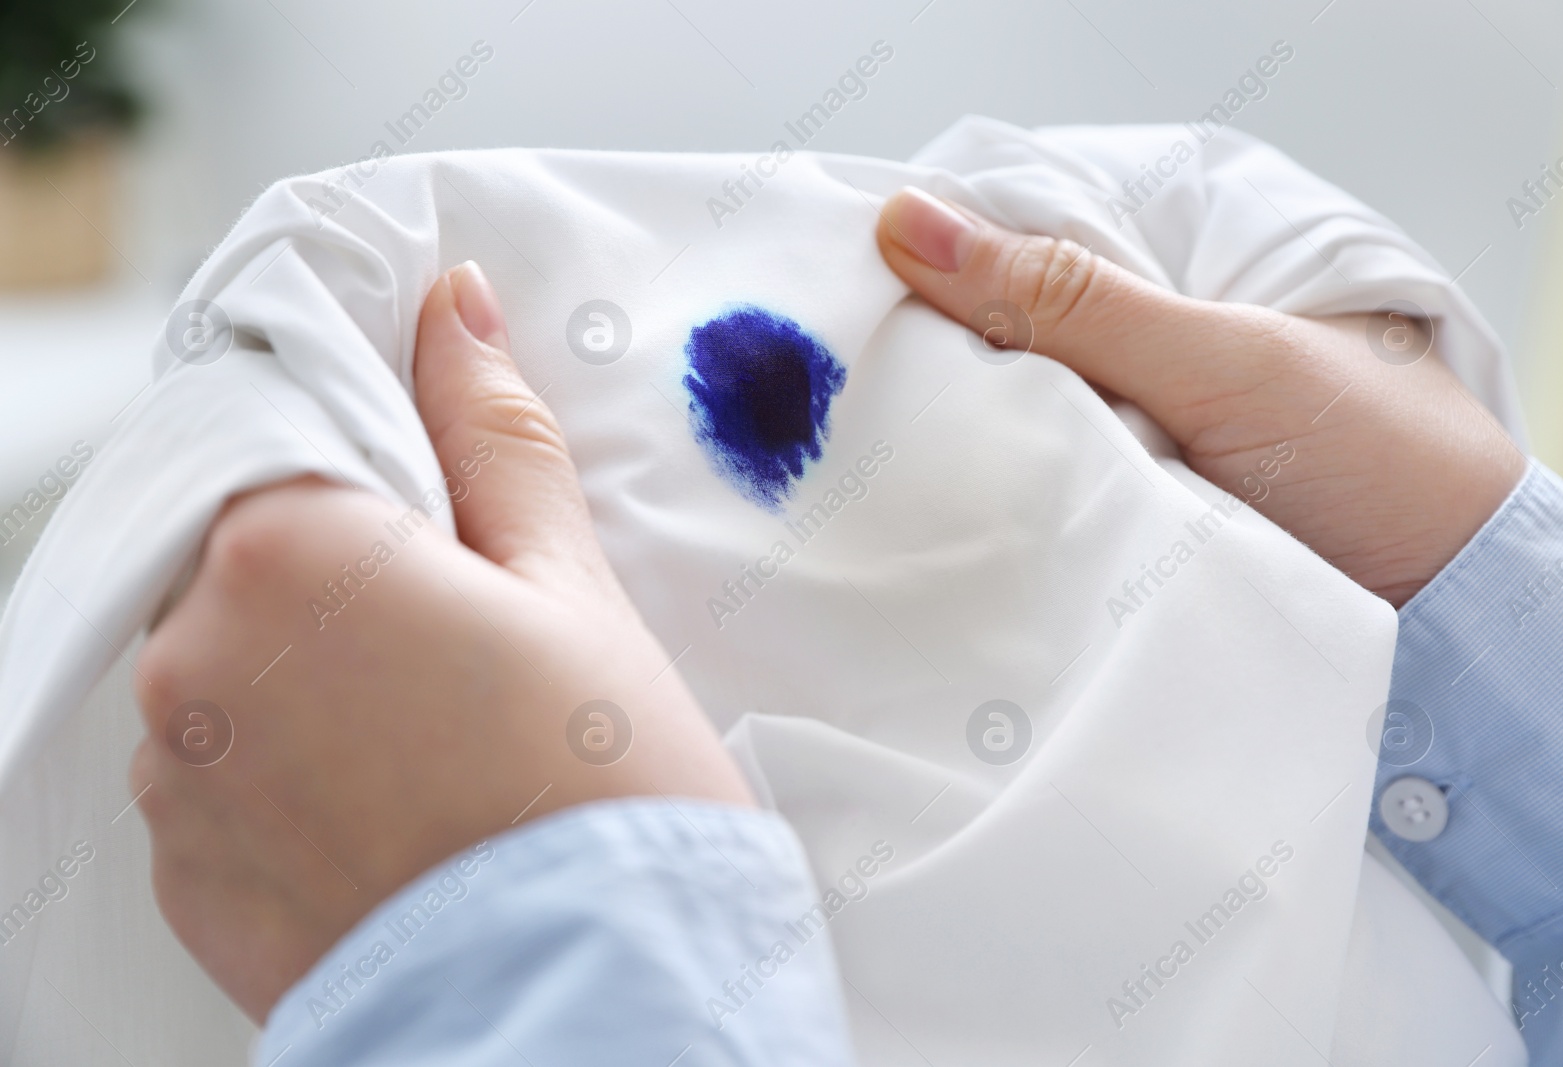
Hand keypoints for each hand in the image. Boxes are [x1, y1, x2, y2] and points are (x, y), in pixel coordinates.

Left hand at [131, 262, 751, 1021]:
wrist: (594, 1005)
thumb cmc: (601, 792)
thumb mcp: (567, 588)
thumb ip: (494, 437)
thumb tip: (454, 311)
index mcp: (287, 554)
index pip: (287, 430)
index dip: (375, 460)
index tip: (440, 506)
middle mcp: (195, 660)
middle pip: (254, 551)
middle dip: (347, 569)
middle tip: (469, 633)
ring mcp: (178, 780)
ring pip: (233, 662)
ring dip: (312, 670)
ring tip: (440, 735)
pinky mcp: (188, 876)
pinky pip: (224, 772)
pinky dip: (290, 766)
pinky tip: (396, 802)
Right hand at [876, 188, 1525, 604]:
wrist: (1446, 610)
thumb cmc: (1371, 455)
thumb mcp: (1217, 361)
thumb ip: (1072, 301)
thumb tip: (910, 224)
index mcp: (1167, 253)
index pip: (1012, 225)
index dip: (925, 254)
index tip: (831, 293)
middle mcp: (1131, 326)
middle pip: (988, 319)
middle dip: (925, 351)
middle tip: (835, 388)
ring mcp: (1117, 416)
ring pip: (997, 406)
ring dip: (952, 432)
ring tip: (864, 453)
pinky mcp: (1110, 499)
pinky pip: (1024, 484)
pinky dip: (987, 496)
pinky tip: (929, 507)